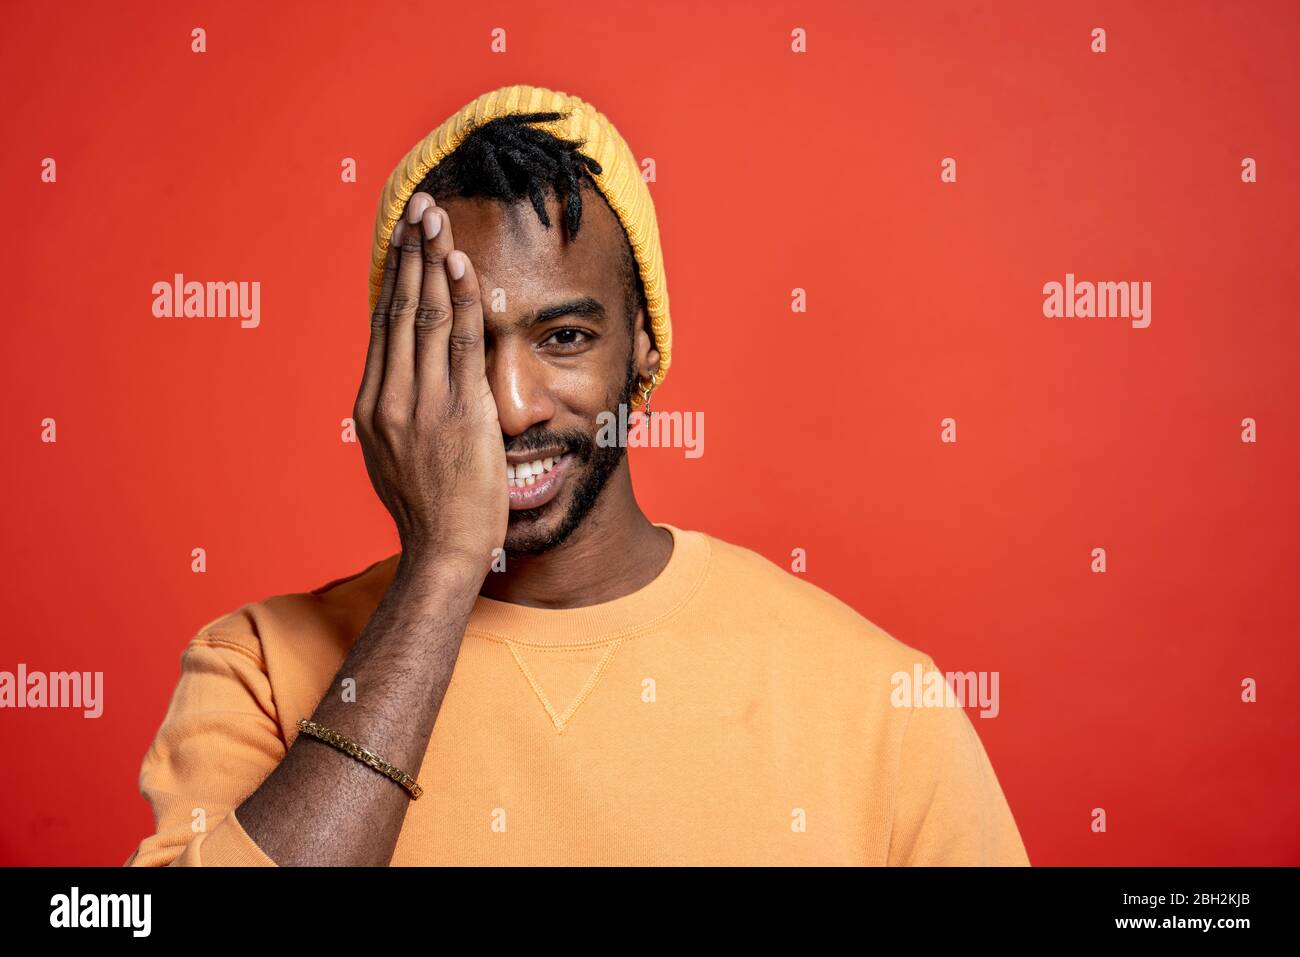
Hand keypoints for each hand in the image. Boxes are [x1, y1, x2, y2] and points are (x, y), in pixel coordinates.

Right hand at [353, 192, 506, 582]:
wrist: (444, 553)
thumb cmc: (429, 511)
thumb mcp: (395, 457)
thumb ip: (397, 415)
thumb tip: (402, 385)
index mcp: (372, 408)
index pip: (384, 326)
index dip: (394, 277)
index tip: (401, 240)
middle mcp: (391, 398)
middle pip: (400, 310)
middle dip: (410, 253)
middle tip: (418, 208)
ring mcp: (423, 404)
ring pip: (427, 316)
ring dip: (434, 262)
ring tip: (437, 220)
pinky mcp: (460, 412)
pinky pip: (462, 343)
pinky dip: (462, 300)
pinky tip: (462, 265)